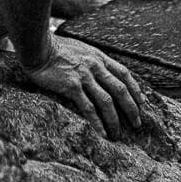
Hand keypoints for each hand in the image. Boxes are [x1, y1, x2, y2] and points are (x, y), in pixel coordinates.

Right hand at [22, 35, 142, 139]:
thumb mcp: (81, 48)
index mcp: (98, 56)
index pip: (124, 73)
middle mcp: (94, 65)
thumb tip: (103, 72)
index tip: (142, 103)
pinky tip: (102, 133)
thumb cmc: (56, 48)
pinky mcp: (71, 85)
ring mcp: (84, 75)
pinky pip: (88, 107)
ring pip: (107, 101)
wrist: (38, 46)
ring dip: (115, 120)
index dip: (136, 89)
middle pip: (120, 89)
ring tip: (118, 134)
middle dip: (132, 109)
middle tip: (137, 124)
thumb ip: (93, 59)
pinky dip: (97, 122)